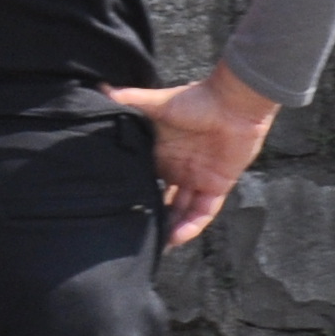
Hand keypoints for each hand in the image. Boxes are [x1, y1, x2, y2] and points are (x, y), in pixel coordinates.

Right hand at [105, 61, 280, 246]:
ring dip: (170, 228)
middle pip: (162, 201)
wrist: (234, 102)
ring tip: (154, 246)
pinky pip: (203, 212)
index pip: (145, 180)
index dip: (134, 195)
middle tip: (132, 238)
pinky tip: (177, 237)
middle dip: (151, 218)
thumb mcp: (157, 103)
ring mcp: (198, 180)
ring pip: (181, 211)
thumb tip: (100, 89)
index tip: (116, 211)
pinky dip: (191, 226)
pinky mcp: (217, 186)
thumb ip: (130, 99)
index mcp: (162, 155)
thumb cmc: (196, 100)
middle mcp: (178, 170)